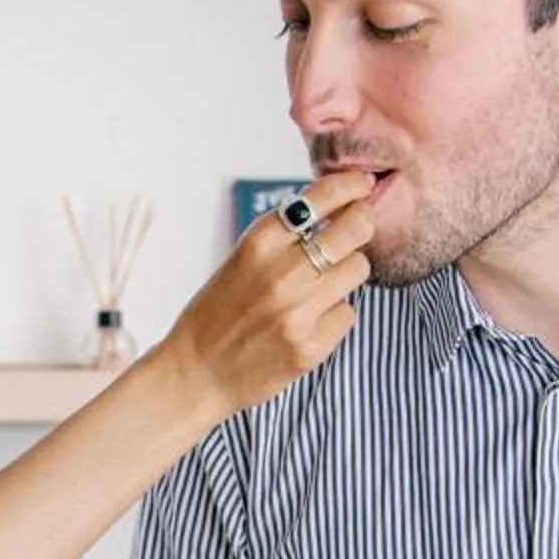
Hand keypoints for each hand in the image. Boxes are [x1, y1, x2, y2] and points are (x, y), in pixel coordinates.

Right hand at [150, 170, 375, 417]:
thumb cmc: (218, 313)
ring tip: (321, 285)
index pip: (322, 196)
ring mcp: (298, 311)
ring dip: (347, 272)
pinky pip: (347, 313)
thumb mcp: (242, 259)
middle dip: (363, 223)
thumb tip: (340, 209)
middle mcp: (281, 272)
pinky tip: (308, 322)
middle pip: (355, 229)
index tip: (363, 185)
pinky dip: (334, 314)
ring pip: (359, 269)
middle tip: (359, 228)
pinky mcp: (311, 346)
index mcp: (259, 242)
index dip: (351, 186)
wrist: (196, 373)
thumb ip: (285, 236)